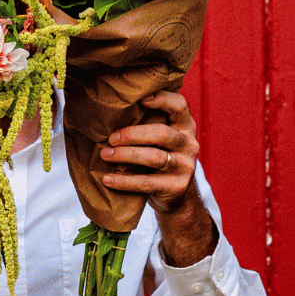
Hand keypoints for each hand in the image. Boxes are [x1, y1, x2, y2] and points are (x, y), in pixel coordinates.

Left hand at [99, 90, 216, 264]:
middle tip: (111, 138)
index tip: (140, 99)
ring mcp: (185, 166)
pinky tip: (107, 179)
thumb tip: (111, 110)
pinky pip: (147, 182)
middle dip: (132, 134)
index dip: (162, 99)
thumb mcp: (161, 138)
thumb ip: (149, 123)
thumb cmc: (160, 157)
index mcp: (185, 126)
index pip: (179, 106)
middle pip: (161, 133)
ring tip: (105, 154)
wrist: (177, 195)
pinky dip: (124, 181)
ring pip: (153, 158)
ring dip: (125, 155)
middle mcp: (189, 144)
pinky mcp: (176, 187)